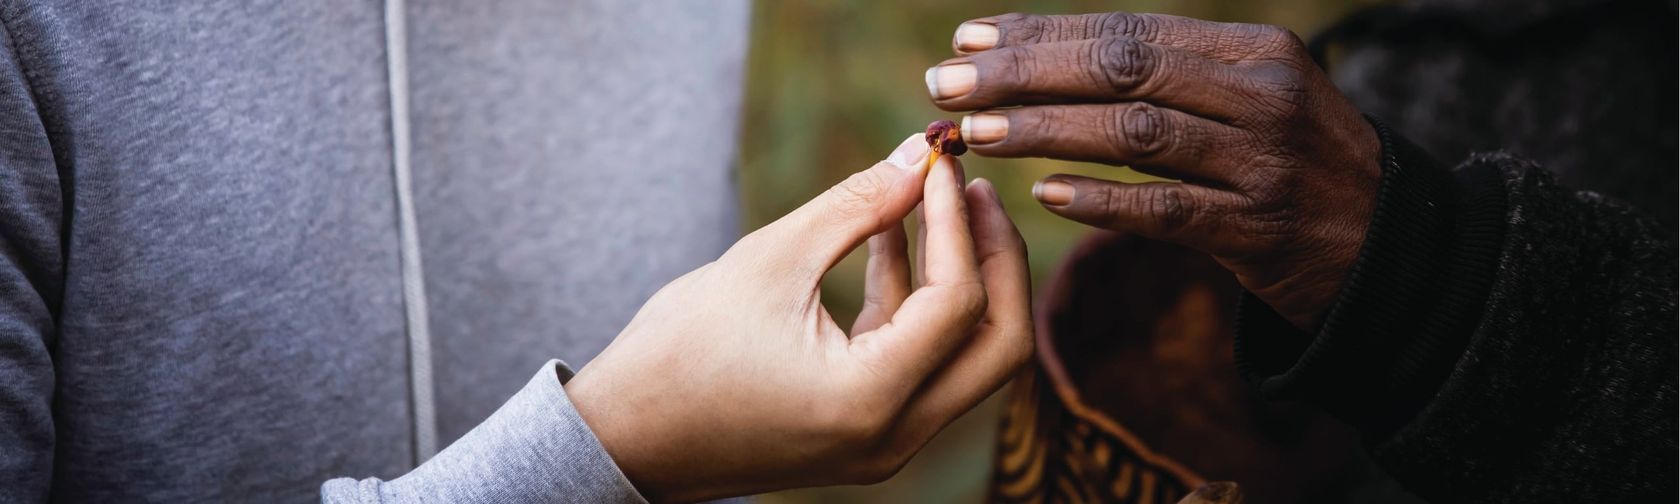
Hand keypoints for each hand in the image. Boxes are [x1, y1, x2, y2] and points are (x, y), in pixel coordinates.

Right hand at [564, 136, 1032, 501]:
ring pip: (965, 357)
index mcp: (871, 399)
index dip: (957, 223)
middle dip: (996, 259)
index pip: (958, 301)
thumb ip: (856, 205)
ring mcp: (884, 443)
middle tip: (972, 189)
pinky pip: (919, 363)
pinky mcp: (865, 431)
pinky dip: (915, 303)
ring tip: (933, 197)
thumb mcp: (770, 260)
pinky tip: (889, 238)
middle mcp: (894, 436)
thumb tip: (921, 154)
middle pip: (997, 345)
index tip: (938, 164)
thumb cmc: (681, 351)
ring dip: (959, 277)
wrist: (624, 435)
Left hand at [928, 12, 1381, 329]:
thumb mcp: (1247, 95)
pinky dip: (1103, 201)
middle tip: (947, 83)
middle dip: (1025, 74)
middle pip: (1123, 71)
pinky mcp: (1258, 232)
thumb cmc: (1289, 161)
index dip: (1042, 34)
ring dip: (1046, 131)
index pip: (1128, 31)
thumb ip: (1165, 75)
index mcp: (1253, 50)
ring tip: (975, 130)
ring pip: (1136, 136)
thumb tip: (1043, 56)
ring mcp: (1262, 165)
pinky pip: (1167, 212)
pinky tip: (1045, 195)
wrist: (1389, 247)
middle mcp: (1262, 96)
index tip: (967, 39)